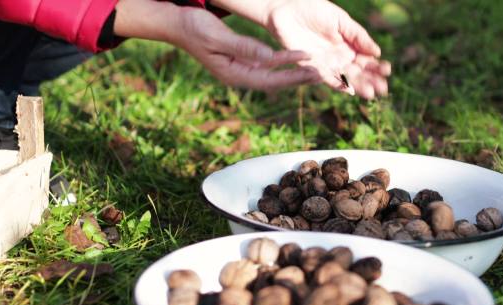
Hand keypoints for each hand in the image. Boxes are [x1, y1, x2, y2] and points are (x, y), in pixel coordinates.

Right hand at [114, 0, 317, 90]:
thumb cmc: (194, 28)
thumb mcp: (218, 37)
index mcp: (233, 74)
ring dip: (296, 74)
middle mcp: (240, 76)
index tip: (312, 68)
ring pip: (275, 76)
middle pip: (276, 81)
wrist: (177, 24)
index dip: (292, 73)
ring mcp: (241, 70)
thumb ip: (244, 48)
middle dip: (300, 78)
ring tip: (320, 71)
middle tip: (326, 75)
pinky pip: (269, 66)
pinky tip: (301, 61)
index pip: (269, 78)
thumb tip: (268, 58)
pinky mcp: (243, 61)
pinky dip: (286, 64)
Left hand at [263, 0, 390, 98]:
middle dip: (371, 81)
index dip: (377, 67)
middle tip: (383, 89)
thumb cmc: (314, 10)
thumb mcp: (341, 20)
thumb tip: (377, 52)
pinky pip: (325, 77)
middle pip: (358, 73)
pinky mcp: (310, 67)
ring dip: (358, 86)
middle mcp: (339, 58)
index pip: (366, 60)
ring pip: (345, 78)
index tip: (387, 71)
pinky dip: (336, 83)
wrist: (286, 8)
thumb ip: (358, 36)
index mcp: (349, 46)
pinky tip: (348, 90)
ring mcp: (326, 64)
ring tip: (370, 94)